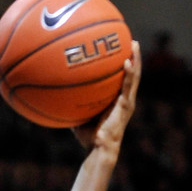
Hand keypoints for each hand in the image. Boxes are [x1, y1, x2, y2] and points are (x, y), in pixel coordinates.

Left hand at [73, 40, 141, 154]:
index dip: (123, 64)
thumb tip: (55, 94)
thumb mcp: (78, 116)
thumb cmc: (87, 137)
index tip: (119, 49)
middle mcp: (124, 99)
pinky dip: (129, 73)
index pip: (121, 79)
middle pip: (132, 73)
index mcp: (116, 100)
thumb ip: (72, 104)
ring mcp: (127, 102)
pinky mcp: (126, 106)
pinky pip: (128, 86)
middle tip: (130, 40)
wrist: (98, 149)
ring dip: (136, 59)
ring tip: (134, 44)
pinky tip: (127, 62)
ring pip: (135, 76)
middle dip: (132, 56)